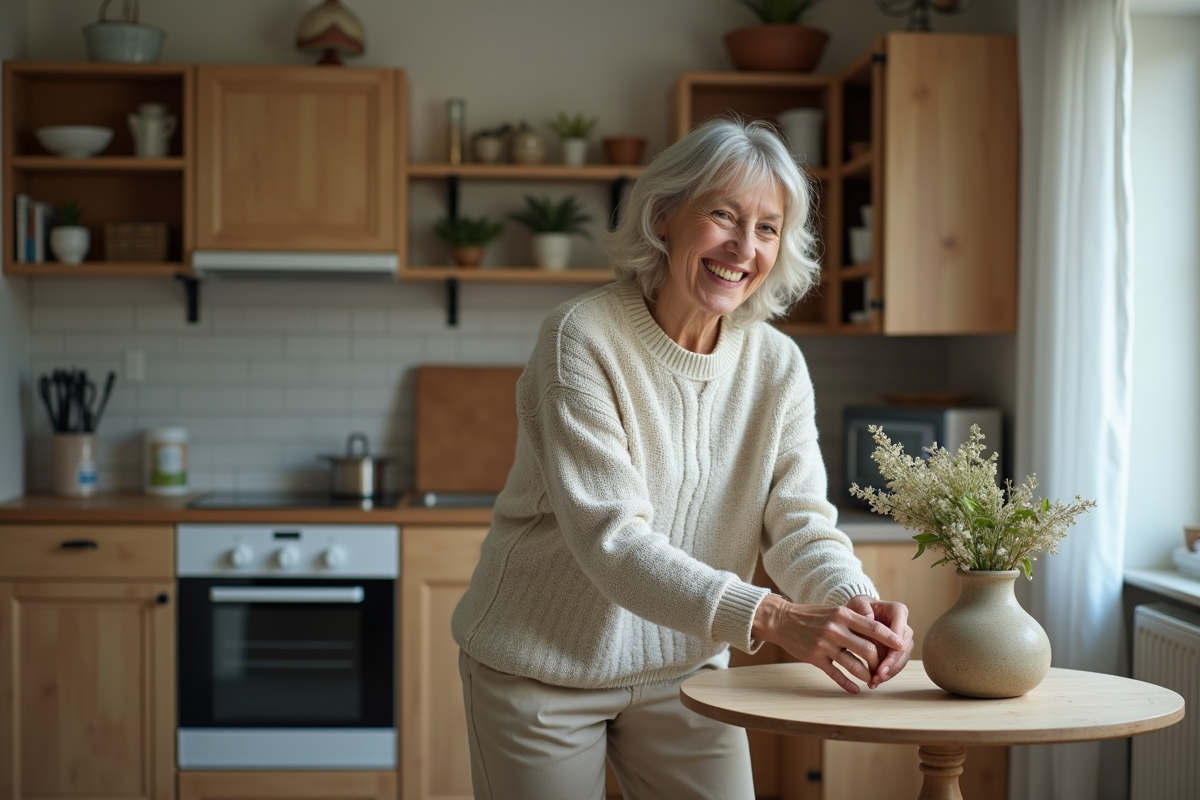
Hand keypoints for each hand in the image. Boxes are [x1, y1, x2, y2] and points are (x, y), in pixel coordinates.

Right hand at [752, 595, 908, 693]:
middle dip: (879, 662)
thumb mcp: (834, 611)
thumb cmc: (813, 616)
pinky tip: (855, 690)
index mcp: (843, 614)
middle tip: (883, 668)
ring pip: (854, 665)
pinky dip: (848, 685)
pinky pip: (836, 675)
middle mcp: (835, 629)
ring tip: (871, 679)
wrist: (782, 620)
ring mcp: (824, 645)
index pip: (874, 627)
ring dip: (866, 675)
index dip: (890, 638)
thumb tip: (882, 632)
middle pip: (868, 650)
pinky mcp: (815, 658)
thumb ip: (855, 620)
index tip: (903, 646)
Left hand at [844, 595, 912, 688]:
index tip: (884, 660)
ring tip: (875, 681)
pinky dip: (886, 673)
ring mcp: (901, 640)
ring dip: (889, 671)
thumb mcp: (856, 604)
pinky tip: (875, 681)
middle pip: (903, 647)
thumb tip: (869, 619)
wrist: (856, 615)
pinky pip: (895, 664)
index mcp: (898, 611)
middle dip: (892, 664)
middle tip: (879, 675)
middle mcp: (904, 625)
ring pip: (901, 658)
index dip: (893, 648)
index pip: (900, 631)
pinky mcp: (896, 651)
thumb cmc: (858, 608)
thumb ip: (862, 609)